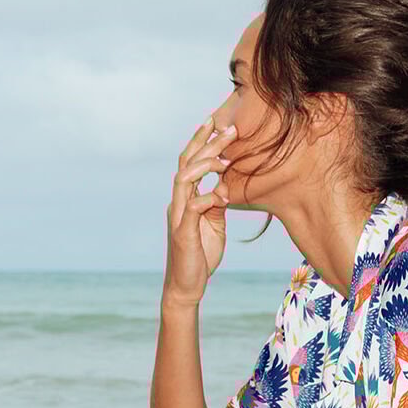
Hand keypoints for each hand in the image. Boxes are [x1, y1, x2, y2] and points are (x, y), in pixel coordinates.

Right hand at [164, 119, 235, 305]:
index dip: (202, 141)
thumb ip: (216, 203)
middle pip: (187, 163)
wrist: (187, 285)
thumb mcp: (214, 224)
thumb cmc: (200, 255)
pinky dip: (208, 198)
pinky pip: (193, 207)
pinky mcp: (183, 232)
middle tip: (229, 127)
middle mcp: (178, 202)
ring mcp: (178, 216)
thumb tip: (225, 185)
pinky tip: (222, 195)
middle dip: (206, 142)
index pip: (190, 162)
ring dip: (205, 165)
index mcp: (185, 198)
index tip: (218, 122)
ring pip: (184, 179)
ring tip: (225, 158)